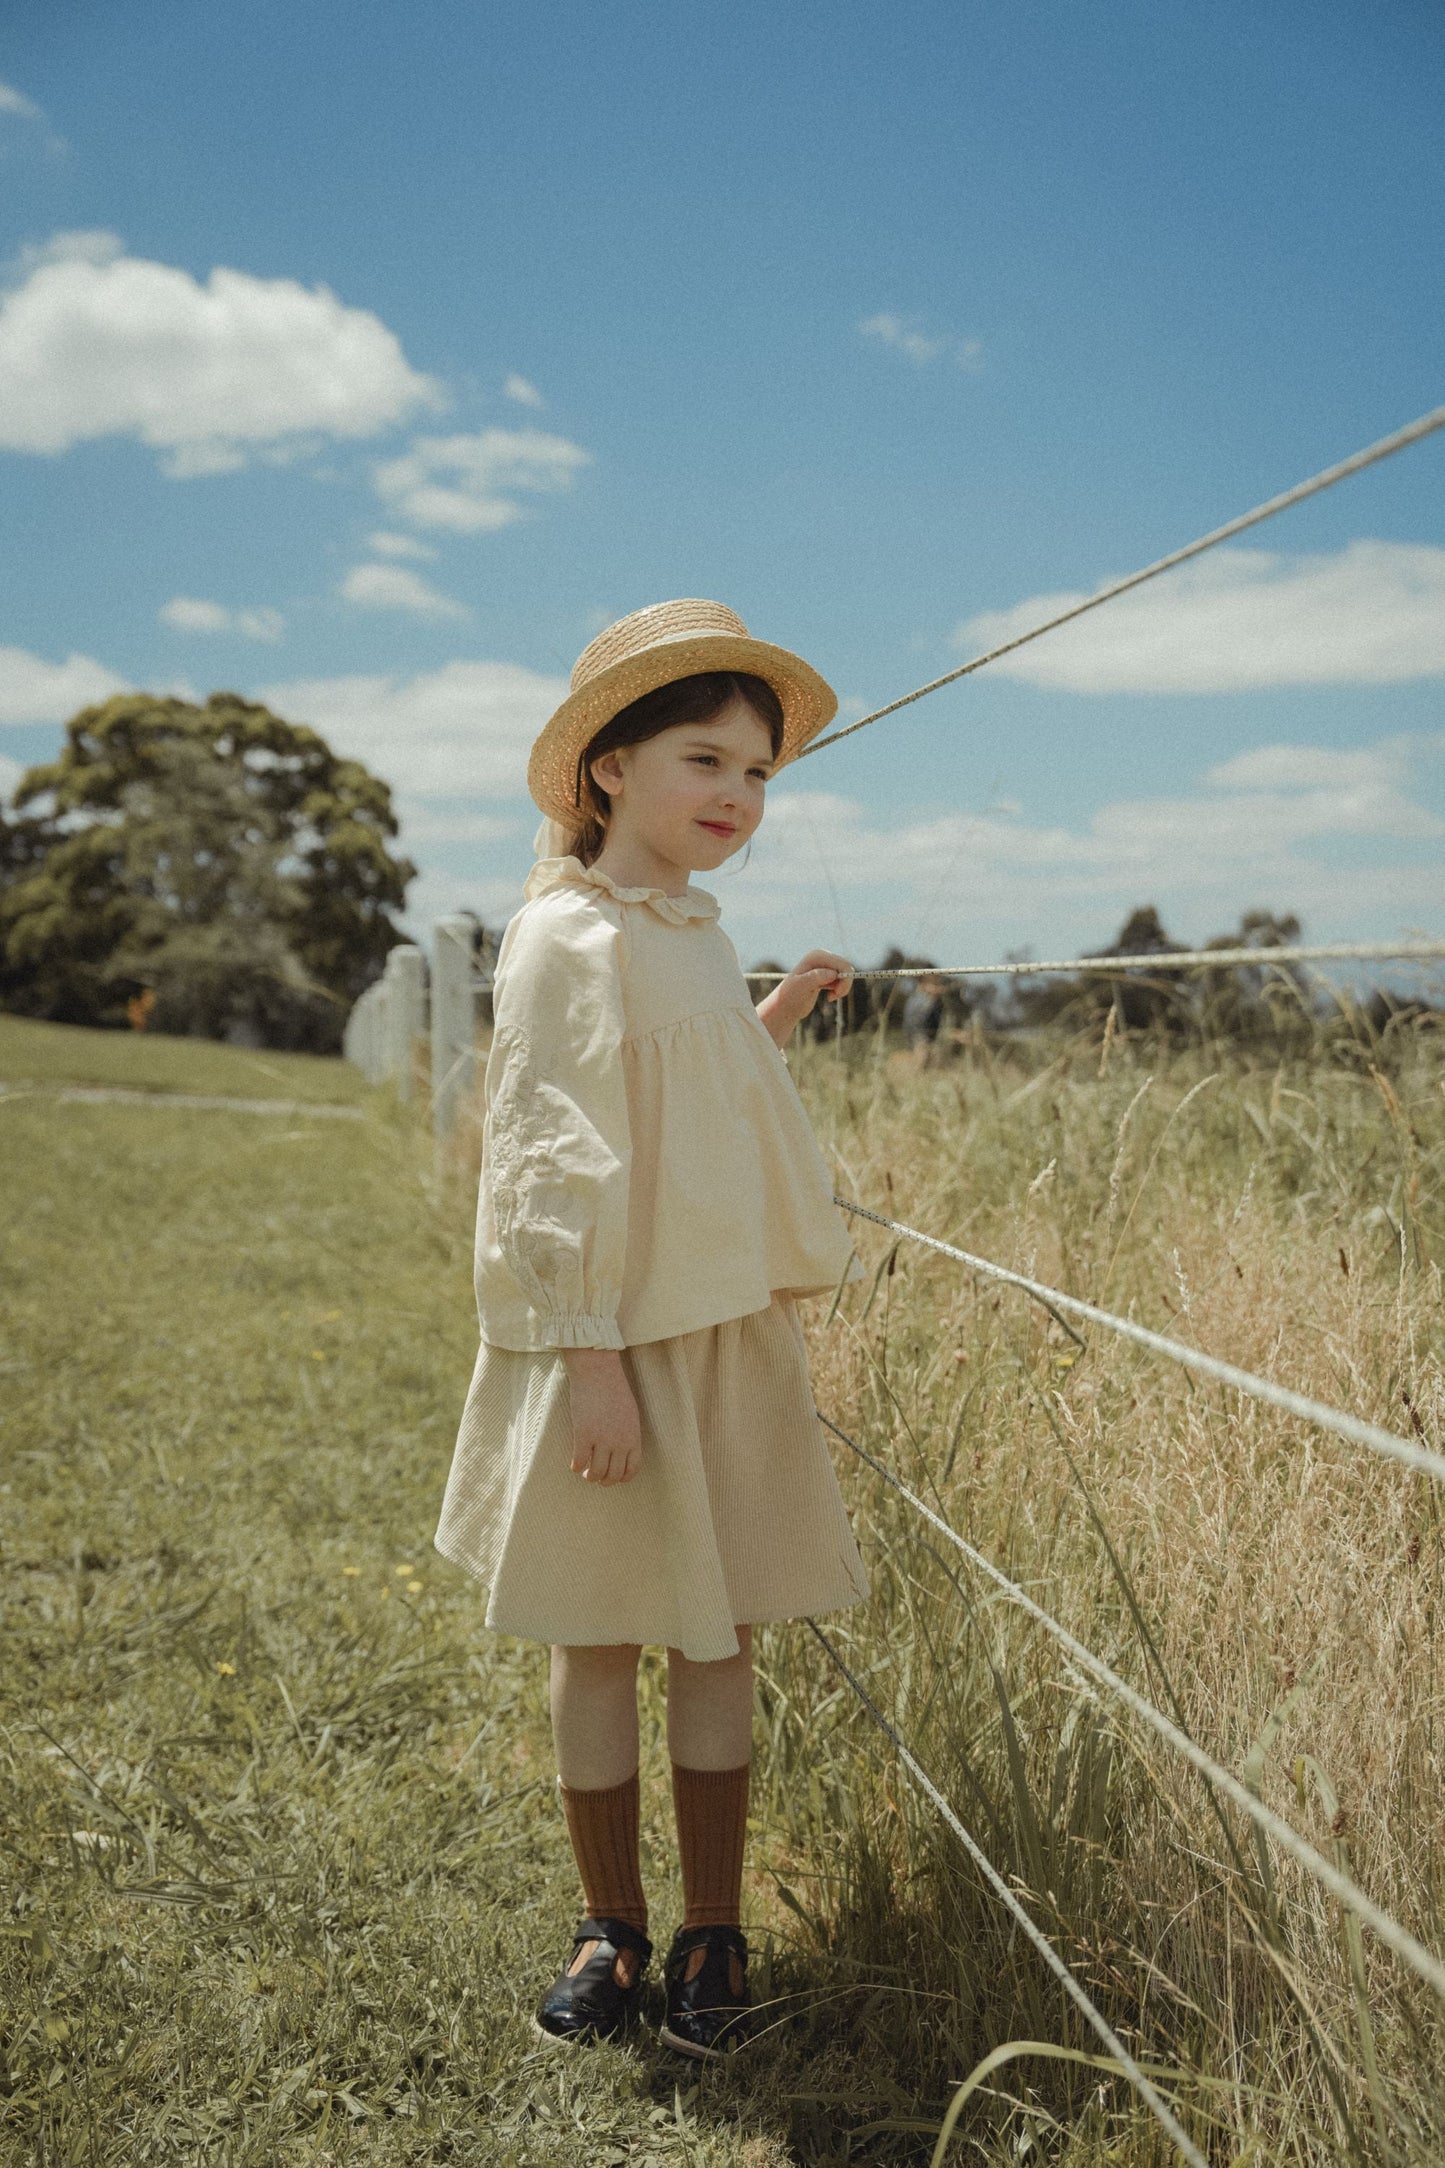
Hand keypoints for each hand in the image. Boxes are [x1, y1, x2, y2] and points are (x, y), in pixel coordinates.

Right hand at [562, 1348, 642, 1484]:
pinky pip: (579, 1462)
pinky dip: (575, 1466)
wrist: (598, 1372)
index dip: (623, 1478)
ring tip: (585, 1471)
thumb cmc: (613, 1389)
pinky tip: (574, 1463)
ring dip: (589, 1476)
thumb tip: (620, 1450)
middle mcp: (620, 1442)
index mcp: (633, 1436)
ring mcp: (601, 1439)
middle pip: (613, 1475)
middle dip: (604, 1480)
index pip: (632, 1469)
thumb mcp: (629, 1413)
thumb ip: (627, 1433)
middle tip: (596, 1475)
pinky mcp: (583, 1434)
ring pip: (596, 1473)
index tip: (614, 1477)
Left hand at [755, 949, 854, 1048]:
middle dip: (845, 984)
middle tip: (835, 996)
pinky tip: (830, 996)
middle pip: (847, 967)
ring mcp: (824, 966)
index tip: (835, 995)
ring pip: (846, 974)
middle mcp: (822, 958)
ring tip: (831, 997)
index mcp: (817, 956)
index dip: (844, 980)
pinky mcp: (826, 976)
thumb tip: (833, 973)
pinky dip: (840, 990)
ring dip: (842, 988)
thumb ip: (816, 977)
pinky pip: (842, 980)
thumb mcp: (802, 986)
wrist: (785, 1007)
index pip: (842, 964)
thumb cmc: (791, 996)